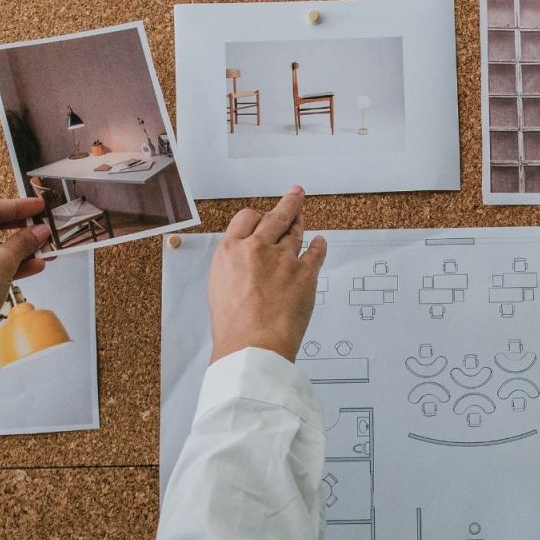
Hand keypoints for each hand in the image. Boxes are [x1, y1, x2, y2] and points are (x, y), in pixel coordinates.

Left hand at [0, 198, 51, 370]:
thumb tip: (39, 232)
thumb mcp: (1, 263)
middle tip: (42, 228)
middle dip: (18, 232)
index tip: (39, 206)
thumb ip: (23, 243)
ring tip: (43, 252)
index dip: (18, 208)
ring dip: (14, 252)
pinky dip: (0, 266)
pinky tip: (29, 268)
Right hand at [208, 186, 327, 364]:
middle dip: (288, 203)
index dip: (257, 216)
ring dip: (301, 222)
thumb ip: (234, 267)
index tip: (262, 215)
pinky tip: (321, 242)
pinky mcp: (305, 273)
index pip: (246, 218)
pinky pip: (316, 253)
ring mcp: (283, 259)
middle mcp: (257, 248)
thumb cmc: (233, 326)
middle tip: (295, 194)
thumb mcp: (219, 288)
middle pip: (275, 217)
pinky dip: (320, 246)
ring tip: (303, 215)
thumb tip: (244, 263)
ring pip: (295, 232)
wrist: (252, 345)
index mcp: (230, 251)